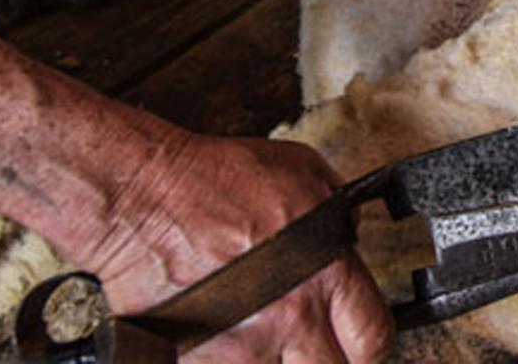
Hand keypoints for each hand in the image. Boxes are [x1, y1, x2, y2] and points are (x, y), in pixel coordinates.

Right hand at [82, 134, 392, 362]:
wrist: (143, 198)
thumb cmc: (214, 179)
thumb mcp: (302, 172)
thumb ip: (337, 212)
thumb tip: (350, 232)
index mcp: (325, 271)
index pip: (373, 336)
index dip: (374, 344)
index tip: (364, 341)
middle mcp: (290, 314)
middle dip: (333, 362)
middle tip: (322, 349)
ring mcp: (243, 345)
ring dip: (280, 362)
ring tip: (269, 339)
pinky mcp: (199, 360)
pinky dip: (235, 361)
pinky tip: (232, 341)